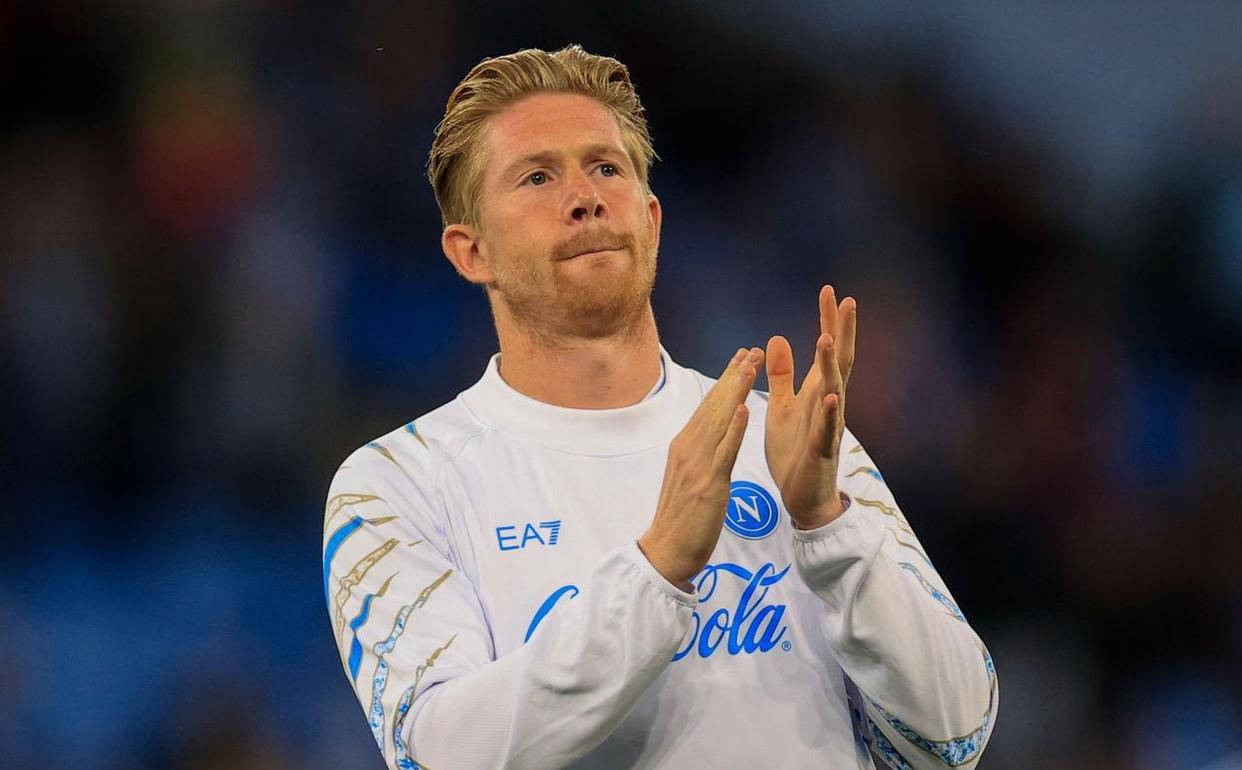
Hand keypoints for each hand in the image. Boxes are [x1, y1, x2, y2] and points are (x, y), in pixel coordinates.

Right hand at [639, 347, 762, 590]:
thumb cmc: (680, 521)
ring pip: (718, 420)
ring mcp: (697, 464)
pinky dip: (733, 428)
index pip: (707, 406)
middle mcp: (688, 448)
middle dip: (733, 376)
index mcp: (684, 446)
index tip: (739, 359)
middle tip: (750, 350)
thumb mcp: (688, 478)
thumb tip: (708, 436)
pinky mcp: (707, 484)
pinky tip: (743, 409)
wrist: (665, 552)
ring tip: (750, 365)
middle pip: (713, 405)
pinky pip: (723, 451)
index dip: (724, 381)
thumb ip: (699, 454)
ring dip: (734, 390)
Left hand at [764, 285, 856, 528]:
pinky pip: (828, 429)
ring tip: (826, 338)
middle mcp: (829, 404)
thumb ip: (782, 375)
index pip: (826, 349)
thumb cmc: (795, 451)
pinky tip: (831, 396)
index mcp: (817, 392)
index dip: (827, 320)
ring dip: (830, 365)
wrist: (802, 497)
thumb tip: (777, 337)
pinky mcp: (822, 450)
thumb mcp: (782, 407)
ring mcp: (829, 426)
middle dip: (842, 331)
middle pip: (839, 361)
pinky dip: (830, 412)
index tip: (829, 290)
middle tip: (846, 300)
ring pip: (834, 390)